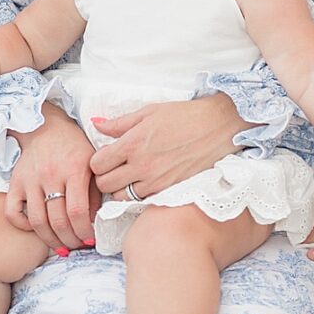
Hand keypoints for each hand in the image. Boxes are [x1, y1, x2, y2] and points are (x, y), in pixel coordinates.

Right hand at [5, 109, 97, 253]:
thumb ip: (95, 193)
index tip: (90, 240)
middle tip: (77, 245)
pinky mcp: (15, 182)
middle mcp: (50, 175)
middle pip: (58, 221)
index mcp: (74, 169)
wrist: (47, 127)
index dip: (84, 232)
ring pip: (37, 221)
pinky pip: (12, 212)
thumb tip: (94, 223)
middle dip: (70, 240)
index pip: (77, 211)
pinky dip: (23, 225)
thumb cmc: (74, 147)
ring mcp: (30, 179)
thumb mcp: (93, 164)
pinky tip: (37, 228)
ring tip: (61, 246)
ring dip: (51, 240)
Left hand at [90, 93, 245, 201]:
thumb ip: (119, 123)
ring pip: (122, 197)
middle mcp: (141, 165)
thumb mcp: (149, 112)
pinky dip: (139, 195)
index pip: (97, 164)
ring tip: (129, 177)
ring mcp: (156, 181)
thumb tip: (96, 124)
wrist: (217, 127)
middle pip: (105, 185)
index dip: (97, 162)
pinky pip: (143, 201)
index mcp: (132, 143)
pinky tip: (145, 183)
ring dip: (121, 189)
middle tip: (114, 169)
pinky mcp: (169, 190)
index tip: (105, 157)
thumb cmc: (184, 116)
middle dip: (105, 177)